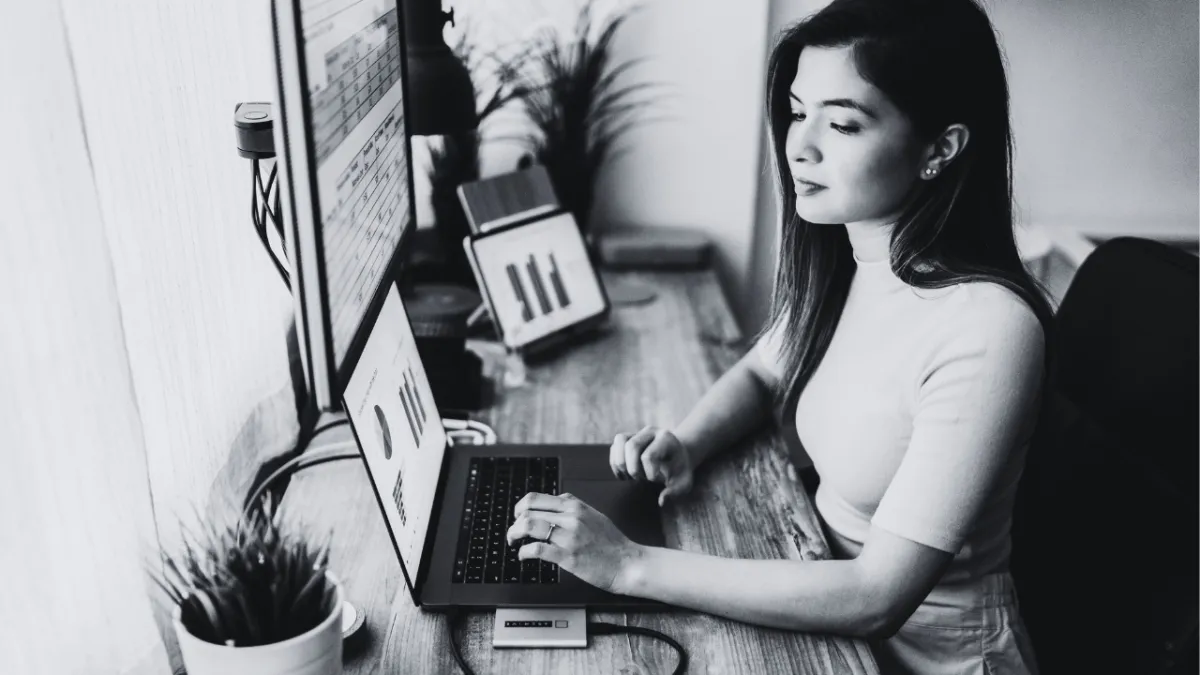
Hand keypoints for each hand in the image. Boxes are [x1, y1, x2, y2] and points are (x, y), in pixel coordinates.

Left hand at [507, 492, 644, 594]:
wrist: (628, 563)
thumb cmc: (613, 544)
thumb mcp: (594, 516)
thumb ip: (573, 508)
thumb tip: (553, 505)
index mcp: (575, 506)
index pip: (535, 498)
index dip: (520, 508)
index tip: (518, 517)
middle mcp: (570, 517)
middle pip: (527, 511)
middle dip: (514, 523)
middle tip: (513, 533)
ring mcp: (569, 536)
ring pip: (529, 526)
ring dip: (514, 535)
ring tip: (514, 543)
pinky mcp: (568, 556)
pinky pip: (536, 549)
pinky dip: (524, 552)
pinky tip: (524, 556)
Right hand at [610, 426, 693, 505]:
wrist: (677, 457)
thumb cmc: (679, 471)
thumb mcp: (684, 482)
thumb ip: (675, 491)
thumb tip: (661, 501)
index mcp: (666, 439)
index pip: (649, 456)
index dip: (650, 474)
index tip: (658, 481)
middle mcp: (651, 432)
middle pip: (631, 445)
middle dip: (633, 468)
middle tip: (641, 480)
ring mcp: (638, 433)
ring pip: (619, 441)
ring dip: (620, 463)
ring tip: (629, 477)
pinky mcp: (627, 439)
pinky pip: (614, 447)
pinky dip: (615, 463)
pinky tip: (625, 475)